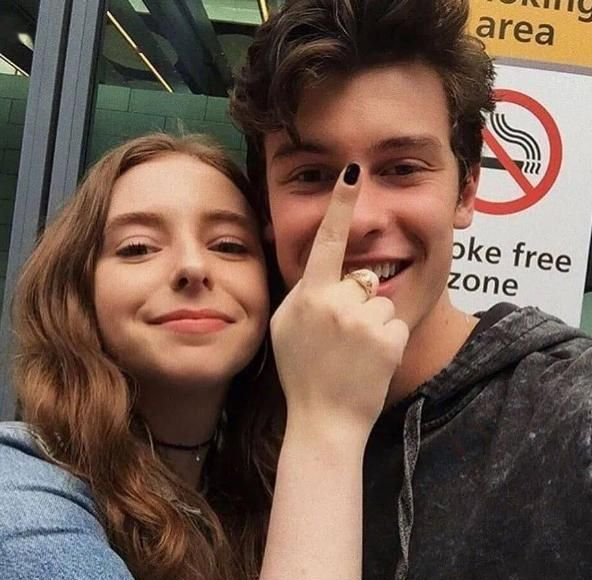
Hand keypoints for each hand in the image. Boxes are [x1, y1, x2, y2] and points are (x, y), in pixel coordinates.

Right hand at [271, 164, 408, 438]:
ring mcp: (364, 320)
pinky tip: (370, 362)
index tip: (352, 171)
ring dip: (372, 323)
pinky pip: (393, 323)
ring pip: (380, 302)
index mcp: (309, 294)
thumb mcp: (286, 325)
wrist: (324, 419)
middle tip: (340, 338)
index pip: (327, 240)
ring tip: (354, 352)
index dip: (340, 203)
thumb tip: (321, 269)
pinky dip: (386, 340)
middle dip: (356, 302)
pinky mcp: (389, 337)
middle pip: (361, 281)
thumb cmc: (301, 371)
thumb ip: (305, 292)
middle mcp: (336, 301)